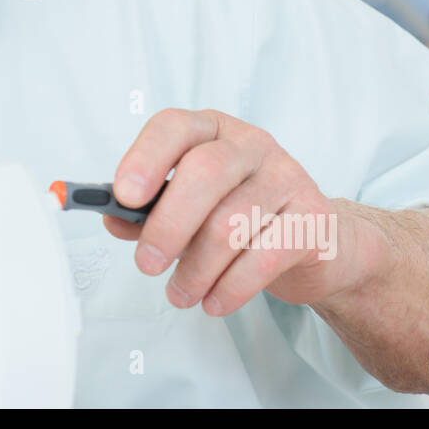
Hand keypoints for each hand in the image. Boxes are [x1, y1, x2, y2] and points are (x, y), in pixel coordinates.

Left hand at [106, 108, 370, 314]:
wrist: (315, 239)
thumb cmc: (240, 216)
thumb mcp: (190, 208)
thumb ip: (148, 211)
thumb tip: (113, 219)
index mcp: (212, 131)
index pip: (175, 127)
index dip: (145, 158)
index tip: (122, 196)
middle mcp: (251, 145)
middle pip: (205, 173)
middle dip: (168, 225)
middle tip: (147, 264)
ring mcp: (287, 177)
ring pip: (230, 224)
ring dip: (196, 270)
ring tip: (180, 294)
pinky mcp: (312, 218)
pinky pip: (264, 257)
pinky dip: (231, 288)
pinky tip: (214, 302)